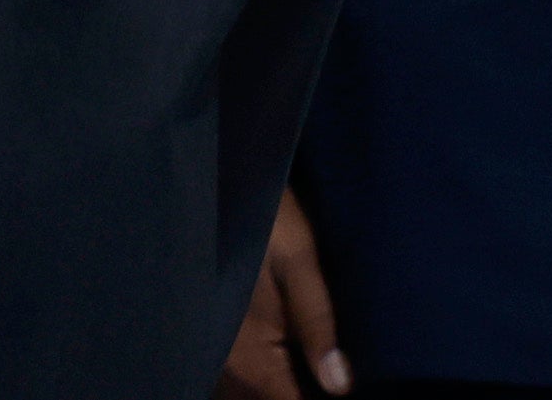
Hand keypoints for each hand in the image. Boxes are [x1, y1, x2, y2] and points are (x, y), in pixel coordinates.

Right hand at [220, 190, 346, 397]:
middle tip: (328, 375)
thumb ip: (317, 324)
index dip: (314, 399)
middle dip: (290, 393)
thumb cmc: (259, 215)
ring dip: (275, 385)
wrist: (211, 175)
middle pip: (261, 399)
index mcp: (249, 352)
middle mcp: (224, 359)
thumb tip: (340, 386)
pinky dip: (260, 376)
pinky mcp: (210, 328)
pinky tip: (285, 360)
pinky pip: (236, 373)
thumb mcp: (298, 261)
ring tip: (306, 369)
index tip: (340, 390)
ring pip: (245, 390)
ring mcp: (213, 346)